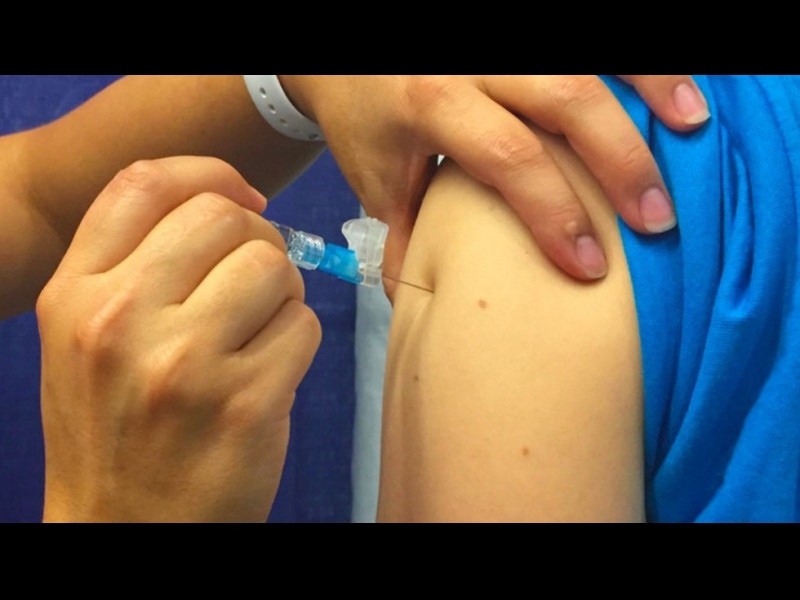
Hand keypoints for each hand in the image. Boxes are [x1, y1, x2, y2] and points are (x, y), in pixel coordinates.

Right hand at [37, 156, 321, 521]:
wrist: (124, 530)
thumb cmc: (114, 429)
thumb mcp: (88, 336)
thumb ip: (138, 263)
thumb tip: (234, 201)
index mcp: (74, 294)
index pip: (145, 183)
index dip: (209, 175)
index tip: (243, 198)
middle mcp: (121, 319)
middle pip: (225, 218)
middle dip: (256, 243)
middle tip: (252, 286)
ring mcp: (185, 362)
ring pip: (274, 266)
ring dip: (281, 295)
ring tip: (256, 335)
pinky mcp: (245, 401)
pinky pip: (303, 326)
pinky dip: (297, 343)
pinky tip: (268, 375)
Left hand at [281, 75, 708, 293]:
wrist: (343, 56)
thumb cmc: (365, 123)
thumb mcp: (378, 185)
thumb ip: (408, 240)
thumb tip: (421, 308)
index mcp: (430, 103)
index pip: (507, 157)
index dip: (554, 214)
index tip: (591, 267)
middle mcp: (469, 59)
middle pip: (564, 99)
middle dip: (619, 160)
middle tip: (657, 220)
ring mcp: (497, 38)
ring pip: (586, 58)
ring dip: (648, 86)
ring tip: (694, 129)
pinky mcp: (518, 31)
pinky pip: (589, 43)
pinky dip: (634, 66)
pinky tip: (675, 88)